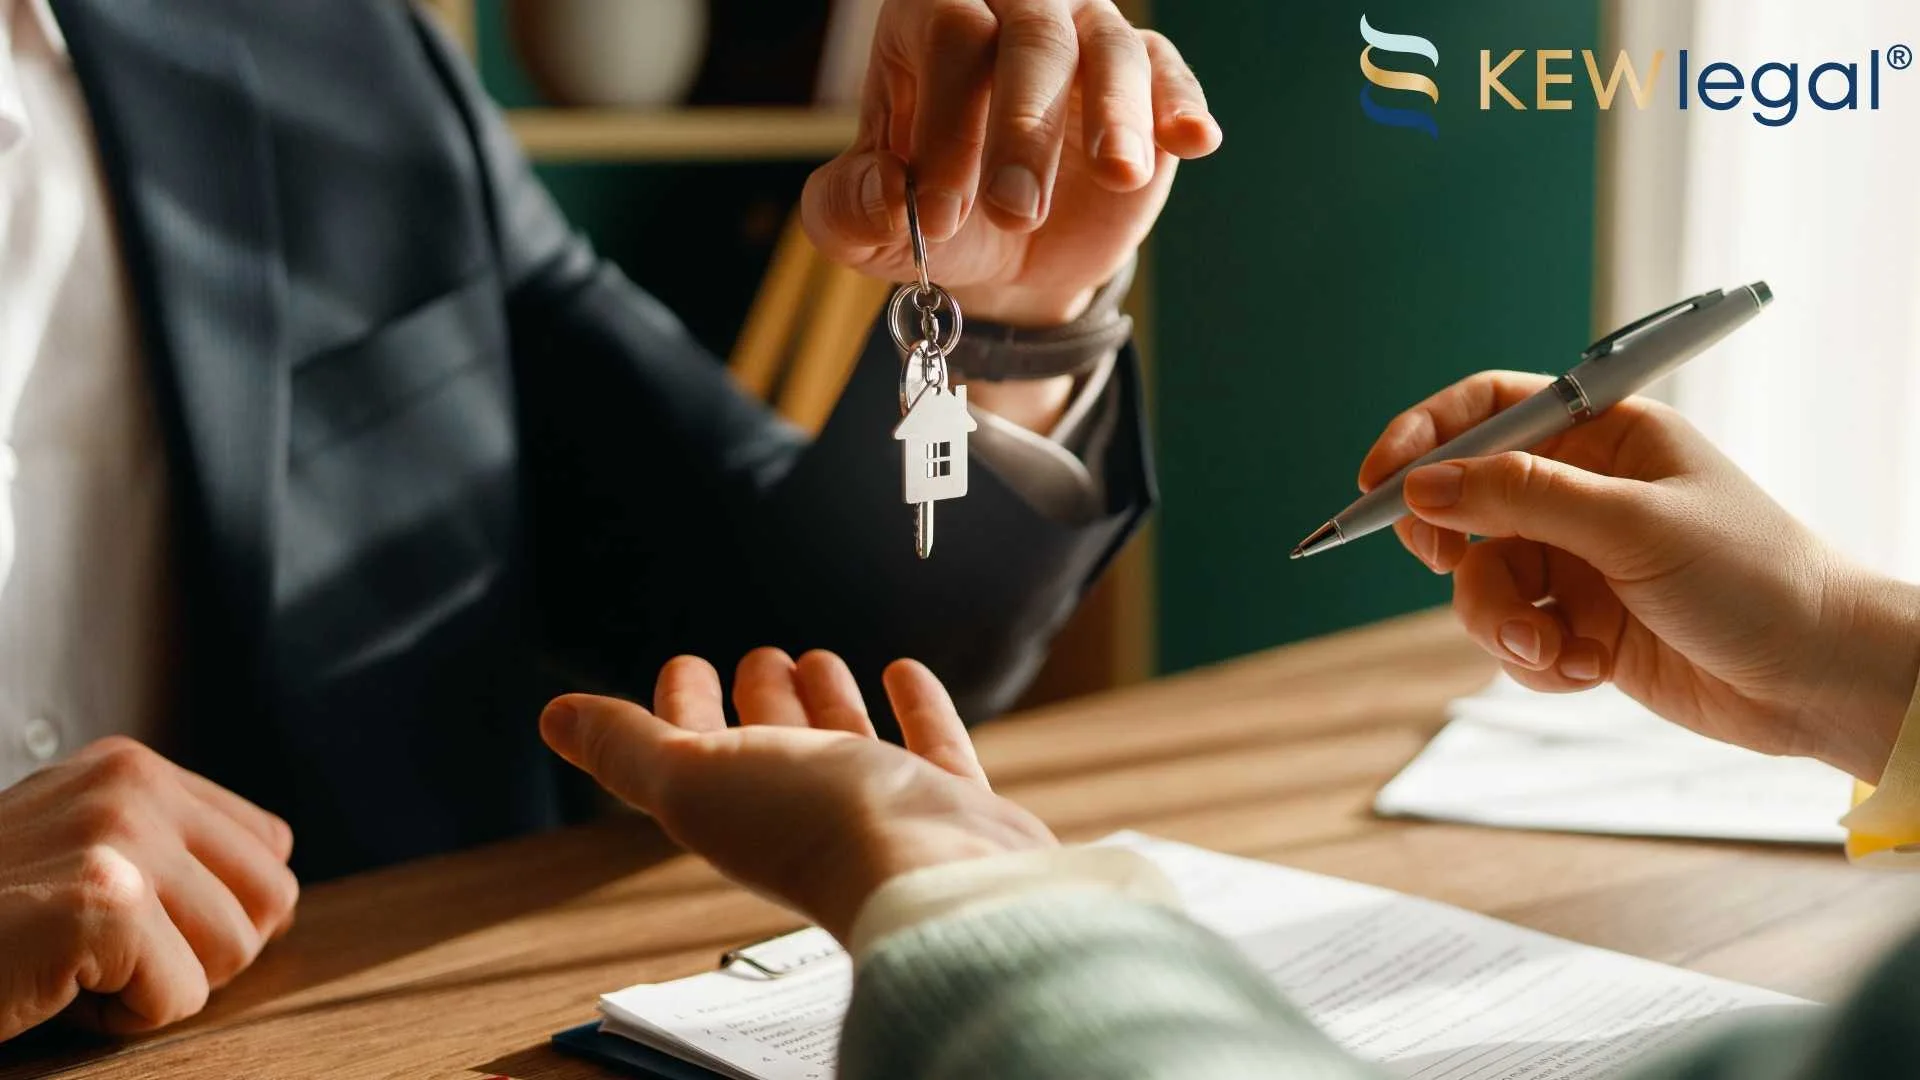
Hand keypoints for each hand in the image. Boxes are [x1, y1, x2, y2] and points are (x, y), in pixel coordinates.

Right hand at [0, 738, 297, 1042]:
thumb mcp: (79, 857)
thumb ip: (173, 856)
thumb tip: (277, 904)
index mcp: (132, 769)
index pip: (270, 846)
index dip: (218, 912)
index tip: (133, 927)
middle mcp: (133, 786)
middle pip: (271, 898)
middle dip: (203, 951)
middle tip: (104, 956)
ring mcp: (118, 837)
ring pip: (234, 951)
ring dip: (155, 988)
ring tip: (69, 967)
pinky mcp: (103, 903)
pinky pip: (181, 997)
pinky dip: (121, 1022)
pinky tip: (52, 991)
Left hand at [540, 649, 1055, 941]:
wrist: (934, 876)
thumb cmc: (813, 829)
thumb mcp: (693, 777)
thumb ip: (625, 747)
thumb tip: (553, 717)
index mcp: (737, 808)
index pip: (697, 748)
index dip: (684, 705)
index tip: (683, 663)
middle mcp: (806, 809)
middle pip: (773, 743)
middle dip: (760, 698)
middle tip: (760, 657)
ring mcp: (882, 809)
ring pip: (846, 743)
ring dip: (828, 700)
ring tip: (819, 659)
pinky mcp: (950, 805)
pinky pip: (930, 745)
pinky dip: (917, 706)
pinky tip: (906, 671)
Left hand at [801, 0, 1222, 326]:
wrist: (1009, 258)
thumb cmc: (932, 217)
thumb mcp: (867, 226)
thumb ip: (850, 210)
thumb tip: (889, 194)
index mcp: (931, 19)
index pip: (948, 35)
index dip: (946, 122)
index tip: (937, 218)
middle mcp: (1012, 9)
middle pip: (1030, 33)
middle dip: (1025, 126)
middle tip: (1014, 213)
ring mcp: (1086, 38)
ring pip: (1109, 48)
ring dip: (1113, 113)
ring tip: (1116, 174)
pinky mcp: (1148, 82)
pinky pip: (1168, 74)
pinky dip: (1181, 105)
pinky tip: (1193, 141)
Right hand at [1358, 371, 1919, 781]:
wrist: (1818, 679)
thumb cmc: (1755, 577)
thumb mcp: (1632, 526)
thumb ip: (1521, 499)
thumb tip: (1421, 487)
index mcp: (1606, 435)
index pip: (1490, 409)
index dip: (1425, 436)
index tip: (1378, 480)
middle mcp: (1584, 492)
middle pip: (1467, 500)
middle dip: (1453, 544)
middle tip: (1447, 566)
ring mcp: (1578, 560)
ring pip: (1483, 581)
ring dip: (1502, 622)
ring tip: (1550, 650)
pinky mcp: (1579, 625)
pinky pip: (1513, 635)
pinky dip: (1535, 659)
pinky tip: (1585, 670)